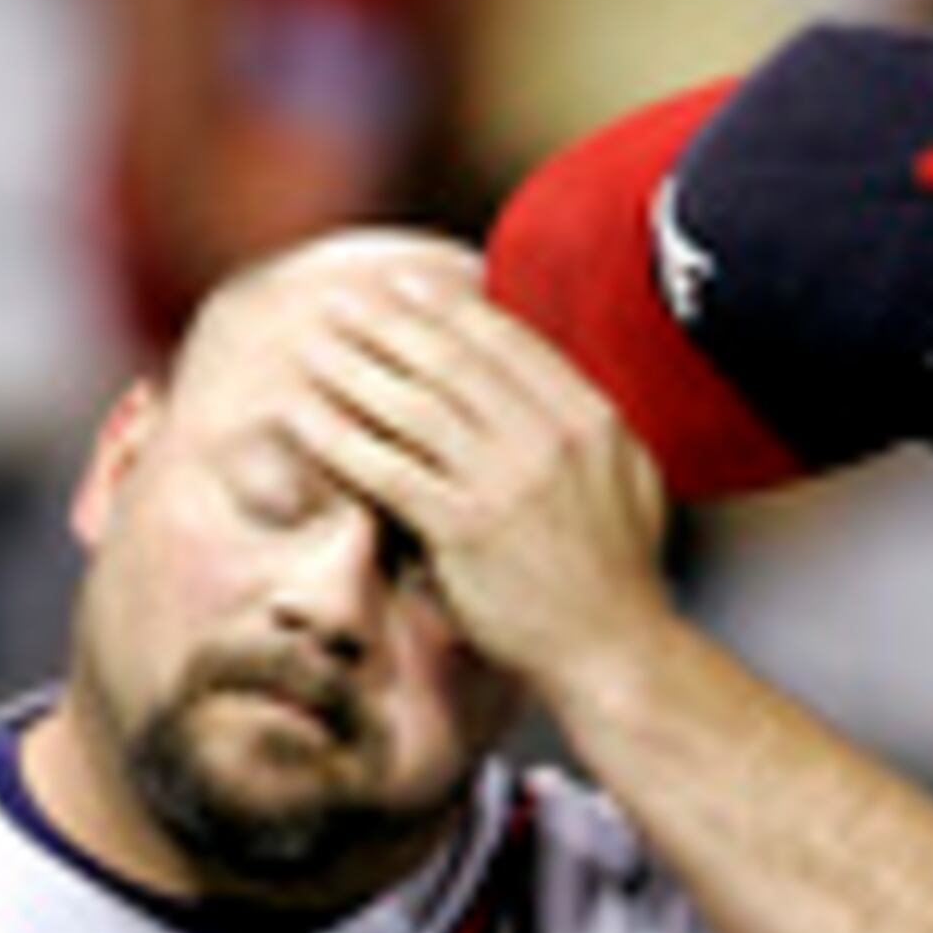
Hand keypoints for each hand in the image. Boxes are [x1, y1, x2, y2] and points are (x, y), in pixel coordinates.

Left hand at [277, 252, 672, 704]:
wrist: (613, 645)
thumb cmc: (616, 570)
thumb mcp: (627, 474)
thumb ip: (580, 423)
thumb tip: (535, 380)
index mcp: (588, 415)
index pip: (506, 343)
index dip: (447, 309)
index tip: (405, 287)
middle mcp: (546, 437)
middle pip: (452, 362)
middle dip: (388, 325)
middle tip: (340, 302)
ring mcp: (504, 482)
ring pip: (414, 406)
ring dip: (355, 370)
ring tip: (312, 348)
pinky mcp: (464, 530)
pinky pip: (389, 472)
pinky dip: (342, 440)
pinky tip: (305, 419)